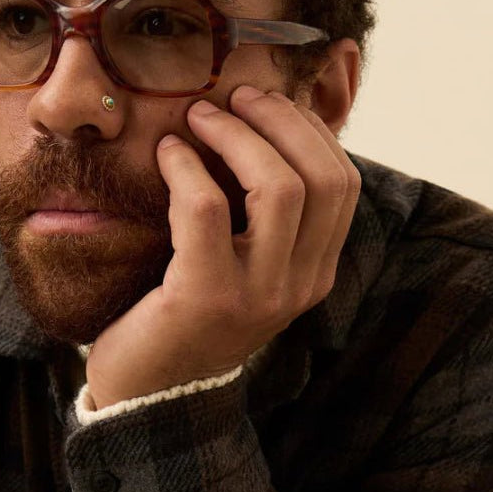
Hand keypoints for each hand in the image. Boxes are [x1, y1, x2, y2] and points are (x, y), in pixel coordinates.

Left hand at [85, 85, 360, 407]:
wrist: (149, 395)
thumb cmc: (189, 315)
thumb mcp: (246, 268)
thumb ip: (265, 218)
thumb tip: (264, 127)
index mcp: (316, 274)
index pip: (344, 183)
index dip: (310, 129)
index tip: (267, 101)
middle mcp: (300, 286)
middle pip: (322, 177)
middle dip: (279, 119)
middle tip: (235, 96)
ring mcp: (258, 295)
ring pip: (279, 187)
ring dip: (236, 135)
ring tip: (199, 115)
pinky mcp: (206, 297)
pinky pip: (206, 208)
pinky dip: (186, 167)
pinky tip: (167, 153)